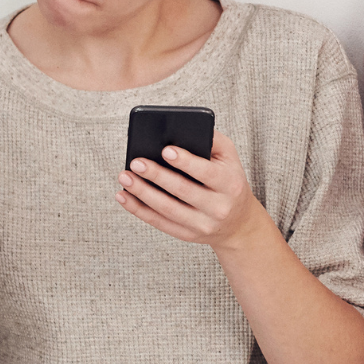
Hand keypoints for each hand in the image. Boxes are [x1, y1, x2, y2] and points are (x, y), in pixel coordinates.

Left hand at [118, 132, 268, 250]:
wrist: (239, 223)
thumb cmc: (229, 181)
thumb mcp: (230, 159)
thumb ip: (213, 141)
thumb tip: (183, 129)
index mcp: (230, 184)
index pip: (207, 172)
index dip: (186, 162)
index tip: (166, 150)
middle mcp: (218, 207)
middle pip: (183, 190)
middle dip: (157, 175)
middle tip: (136, 162)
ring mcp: (202, 224)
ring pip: (167, 209)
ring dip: (142, 193)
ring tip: (125, 177)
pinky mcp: (186, 235)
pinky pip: (159, 223)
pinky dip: (138, 210)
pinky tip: (124, 196)